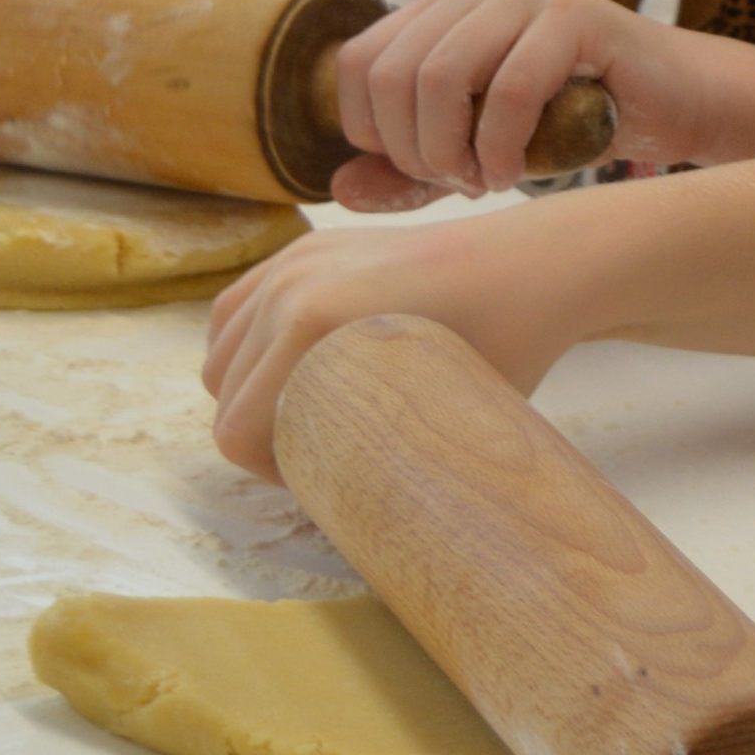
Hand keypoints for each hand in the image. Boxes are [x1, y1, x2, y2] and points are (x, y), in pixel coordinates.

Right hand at [201, 214, 573, 478]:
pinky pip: (239, 307)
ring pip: (222, 349)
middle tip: (320, 449)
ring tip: (305, 406)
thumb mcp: (433, 420)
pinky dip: (247, 344)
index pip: (234, 430)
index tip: (321, 476)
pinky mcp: (307, 248)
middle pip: (223, 390)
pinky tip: (290, 365)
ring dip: (247, 388)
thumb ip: (372, 459)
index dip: (270, 472)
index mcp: (308, 326)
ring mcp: (294, 259)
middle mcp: (287, 287)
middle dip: (259, 432)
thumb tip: (339, 507)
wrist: (532, 265)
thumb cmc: (501, 348)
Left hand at [327, 0, 724, 207]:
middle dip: (413, 150)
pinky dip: (499, 147)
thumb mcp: (476, 148)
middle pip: (395, 73)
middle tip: (456, 183)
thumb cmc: (572, 121)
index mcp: (446, 0)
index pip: (360, 60)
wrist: (671, 102)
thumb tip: (339, 186)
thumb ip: (411, 167)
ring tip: (482, 180)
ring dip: (452, 151)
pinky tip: (511, 173)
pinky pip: (510, 89)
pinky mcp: (577, 14)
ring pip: (442, 76)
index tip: (417, 170)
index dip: (371, 130)